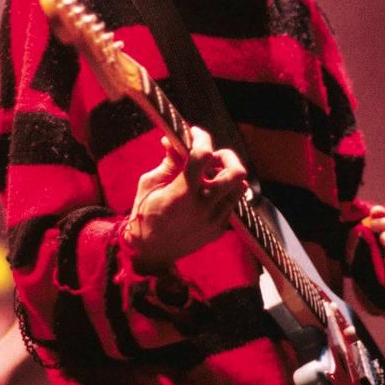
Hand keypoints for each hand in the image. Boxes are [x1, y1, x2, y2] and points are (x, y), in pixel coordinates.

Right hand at [123, 127, 247, 273]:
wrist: (150, 252)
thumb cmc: (144, 214)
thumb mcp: (150, 184)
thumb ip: (168, 162)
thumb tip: (175, 141)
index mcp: (183, 191)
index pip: (203, 155)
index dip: (201, 137)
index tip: (195, 132)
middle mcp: (203, 205)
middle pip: (236, 172)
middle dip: (227, 157)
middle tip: (212, 157)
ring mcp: (214, 219)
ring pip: (239, 188)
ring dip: (227, 176)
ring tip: (211, 176)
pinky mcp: (218, 230)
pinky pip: (232, 205)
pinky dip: (224, 194)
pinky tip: (208, 195)